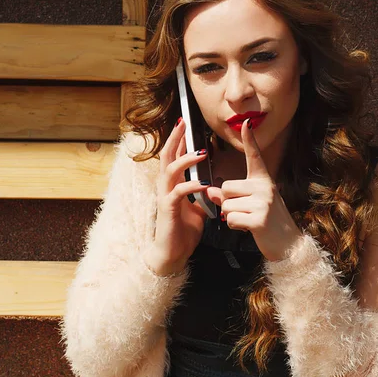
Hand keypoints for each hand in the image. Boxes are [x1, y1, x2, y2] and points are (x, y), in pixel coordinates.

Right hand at [146, 117, 211, 275]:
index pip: (174, 157)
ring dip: (185, 160)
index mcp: (173, 186)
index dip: (179, 141)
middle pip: (166, 156)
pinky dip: (190, 186)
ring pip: (170, 170)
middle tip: (182, 123)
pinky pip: (177, 192)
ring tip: (200, 153)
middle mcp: (166, 187)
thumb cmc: (183, 232)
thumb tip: (212, 191)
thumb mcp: (197, 211)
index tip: (184, 125)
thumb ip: (201, 198)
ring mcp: (165, 197)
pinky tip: (203, 184)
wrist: (173, 253)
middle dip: (175, 139)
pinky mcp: (167, 209)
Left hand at [206, 118, 301, 261]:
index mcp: (263, 180)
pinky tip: (249, 228)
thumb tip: (209, 190)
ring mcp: (263, 202)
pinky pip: (230, 219)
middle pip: (226, 187)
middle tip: (246, 212)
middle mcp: (265, 187)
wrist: (288, 246)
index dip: (249, 140)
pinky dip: (235, 227)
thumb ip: (229, 195)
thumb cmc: (266, 222)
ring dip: (232, 216)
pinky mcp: (259, 218)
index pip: (254, 157)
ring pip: (226, 205)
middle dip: (228, 203)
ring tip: (249, 221)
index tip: (246, 122)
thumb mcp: (249, 204)